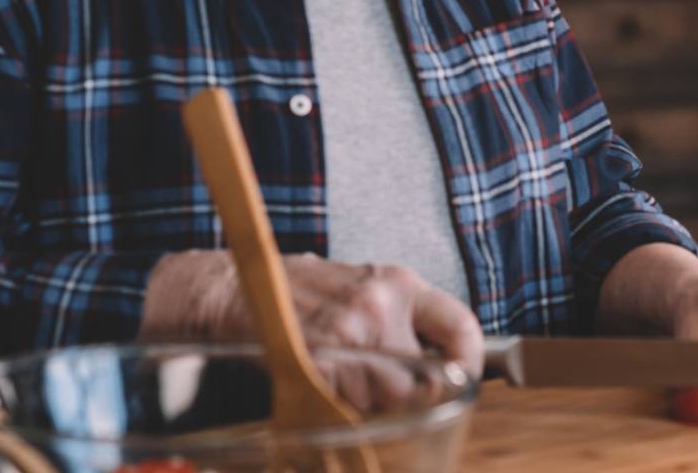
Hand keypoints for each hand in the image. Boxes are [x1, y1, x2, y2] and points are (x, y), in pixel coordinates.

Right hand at [140, 250, 486, 391]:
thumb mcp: (358, 286)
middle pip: (423, 381)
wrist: (229, 287)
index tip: (462, 379)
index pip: (461, 325)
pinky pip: (346, 408)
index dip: (469, 362)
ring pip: (385, 401)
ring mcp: (345, 335)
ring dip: (372, 409)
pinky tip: (325, 394)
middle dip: (410, 400)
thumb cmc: (296, 291)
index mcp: (396, 284)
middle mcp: (377, 306)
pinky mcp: (313, 362)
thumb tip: (436, 365)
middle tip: (389, 398)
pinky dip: (340, 413)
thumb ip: (397, 320)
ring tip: (347, 390)